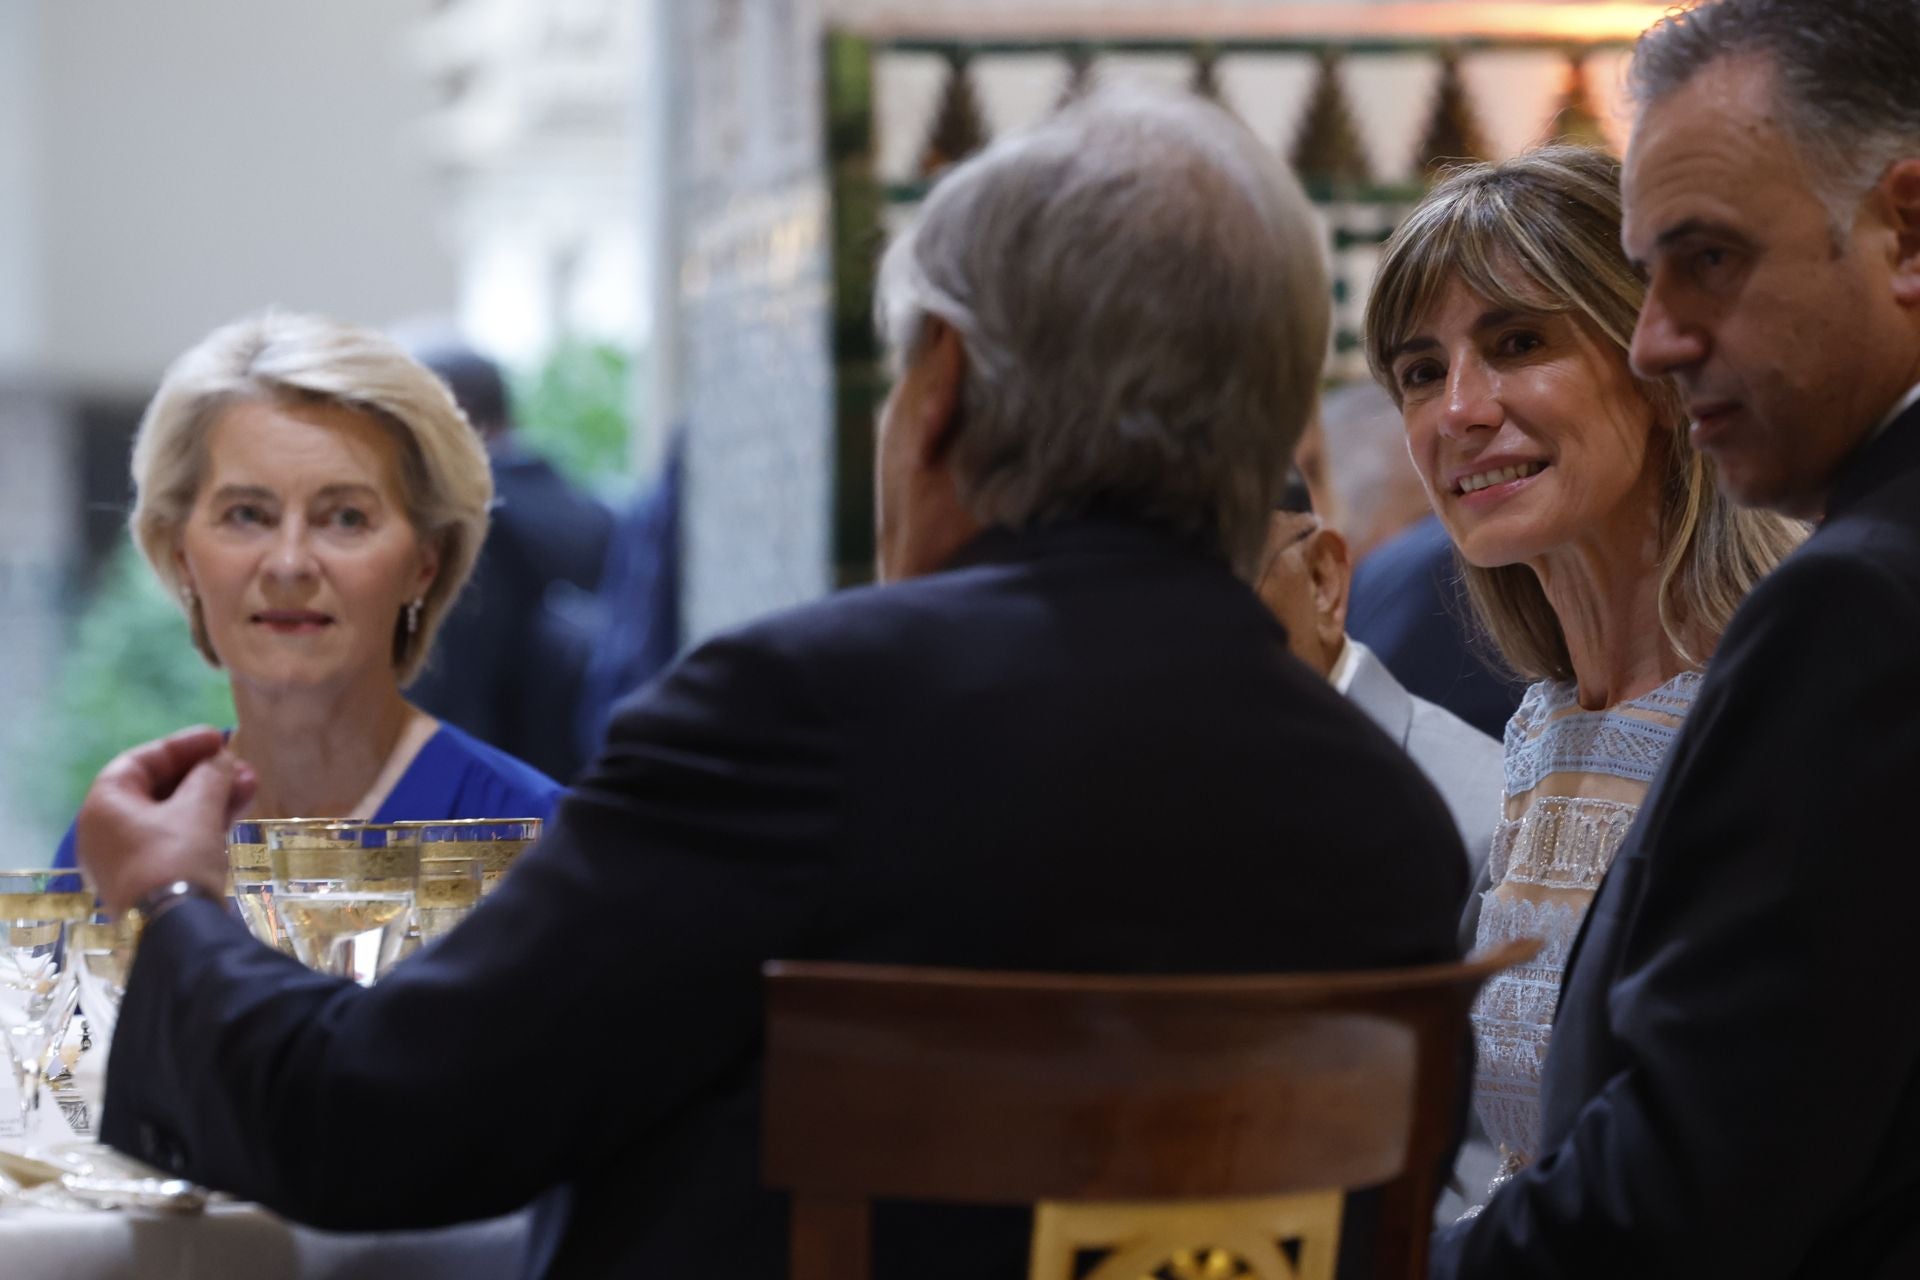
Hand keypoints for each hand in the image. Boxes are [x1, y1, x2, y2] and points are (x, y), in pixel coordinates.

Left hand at [76, 726, 257, 916]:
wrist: (178, 930)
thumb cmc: (177, 858)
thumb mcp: (198, 808)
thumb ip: (210, 775)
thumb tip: (220, 760)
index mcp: (104, 806)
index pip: (141, 761)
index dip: (182, 745)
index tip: (219, 738)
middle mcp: (107, 830)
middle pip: (158, 789)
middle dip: (203, 774)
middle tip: (240, 765)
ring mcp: (127, 858)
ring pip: (171, 815)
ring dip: (210, 797)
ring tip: (251, 785)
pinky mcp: (150, 878)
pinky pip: (175, 838)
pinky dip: (204, 822)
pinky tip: (238, 810)